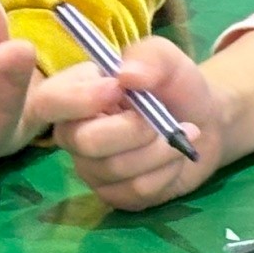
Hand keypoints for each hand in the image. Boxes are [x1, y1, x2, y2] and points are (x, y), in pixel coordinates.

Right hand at [46, 36, 215, 207]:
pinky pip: (135, 191)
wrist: (204, 121)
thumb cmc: (173, 84)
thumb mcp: (166, 58)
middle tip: (164, 119)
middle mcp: (73, 132)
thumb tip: (126, 75)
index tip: (117, 89)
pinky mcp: (114, 194)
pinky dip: (165, 172)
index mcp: (75, 92)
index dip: (78, 99)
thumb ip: (147, 57)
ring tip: (181, 133)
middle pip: (85, 142)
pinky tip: (174, 157)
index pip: (49, 101)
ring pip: (116, 168)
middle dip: (133, 130)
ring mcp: (91, 168)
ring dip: (159, 151)